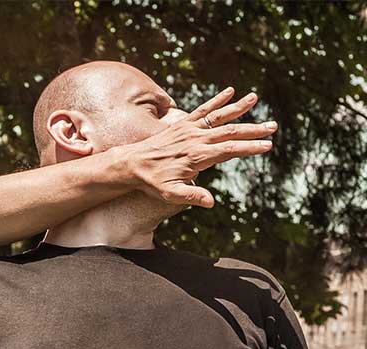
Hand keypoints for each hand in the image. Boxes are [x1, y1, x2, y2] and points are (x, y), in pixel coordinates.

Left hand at [126, 88, 275, 207]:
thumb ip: (191, 196)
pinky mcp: (183, 124)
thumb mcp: (170, 193)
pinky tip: (230, 91)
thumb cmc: (152, 181)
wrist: (131, 164)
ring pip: (218, 117)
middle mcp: (195, 139)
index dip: (249, 148)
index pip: (230, 149)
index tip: (267, 146)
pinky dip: (217, 100)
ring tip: (255, 98)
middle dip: (253, 129)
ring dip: (238, 108)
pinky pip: (203, 110)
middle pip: (230, 131)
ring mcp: (189, 129)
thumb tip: (210, 202)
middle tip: (273, 126)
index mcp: (197, 156)